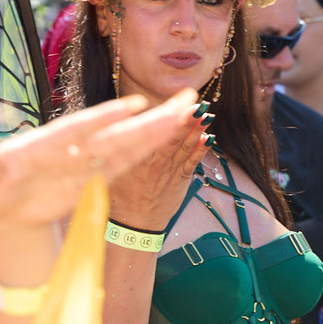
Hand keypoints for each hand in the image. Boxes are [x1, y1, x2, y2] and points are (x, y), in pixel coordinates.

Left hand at [0, 88, 199, 227]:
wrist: (7, 206)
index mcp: (50, 142)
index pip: (81, 128)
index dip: (106, 118)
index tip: (133, 106)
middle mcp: (76, 147)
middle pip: (117, 132)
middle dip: (150, 120)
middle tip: (183, 100)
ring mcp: (90, 161)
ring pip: (130, 145)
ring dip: (158, 130)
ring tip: (186, 111)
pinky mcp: (98, 175)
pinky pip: (127, 163)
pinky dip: (148, 150)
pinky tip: (172, 133)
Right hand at [107, 99, 211, 230]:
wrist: (132, 223)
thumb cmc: (121, 191)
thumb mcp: (113, 166)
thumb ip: (122, 144)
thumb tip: (129, 119)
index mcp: (135, 156)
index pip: (151, 130)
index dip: (166, 114)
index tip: (177, 100)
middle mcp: (153, 162)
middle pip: (170, 136)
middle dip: (184, 119)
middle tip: (196, 104)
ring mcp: (168, 171)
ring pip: (184, 147)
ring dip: (196, 131)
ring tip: (206, 114)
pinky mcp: (180, 180)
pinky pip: (192, 164)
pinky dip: (201, 151)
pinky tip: (209, 138)